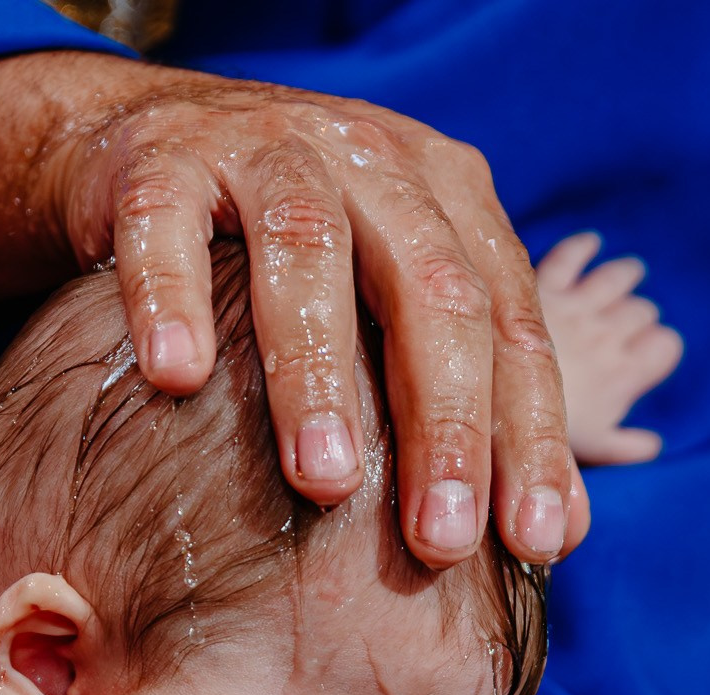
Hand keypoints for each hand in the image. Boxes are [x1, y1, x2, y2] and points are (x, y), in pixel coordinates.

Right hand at [0, 50, 585, 566]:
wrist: (152, 135)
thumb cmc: (293, 254)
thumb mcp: (393, 303)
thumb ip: (470, 394)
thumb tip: (558, 534)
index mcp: (450, 200)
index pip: (511, 324)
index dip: (532, 433)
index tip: (539, 543)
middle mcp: (373, 163)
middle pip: (430, 289)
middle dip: (446, 421)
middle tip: (444, 539)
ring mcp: (266, 149)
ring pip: (304, 250)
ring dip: (318, 371)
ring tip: (326, 480)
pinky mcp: (163, 157)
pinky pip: (166, 223)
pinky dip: (172, 296)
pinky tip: (176, 375)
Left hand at [535, 233, 682, 464]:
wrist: (492, 404)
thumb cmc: (542, 434)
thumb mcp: (590, 448)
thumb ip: (625, 445)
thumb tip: (652, 445)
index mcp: (624, 374)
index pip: (666, 347)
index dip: (661, 349)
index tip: (650, 354)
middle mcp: (608, 335)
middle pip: (642, 311)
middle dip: (640, 315)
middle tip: (629, 319)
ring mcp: (578, 307)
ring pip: (618, 277)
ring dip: (627, 274)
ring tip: (631, 272)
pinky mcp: (544, 286)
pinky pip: (571, 257)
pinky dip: (584, 247)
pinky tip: (591, 243)